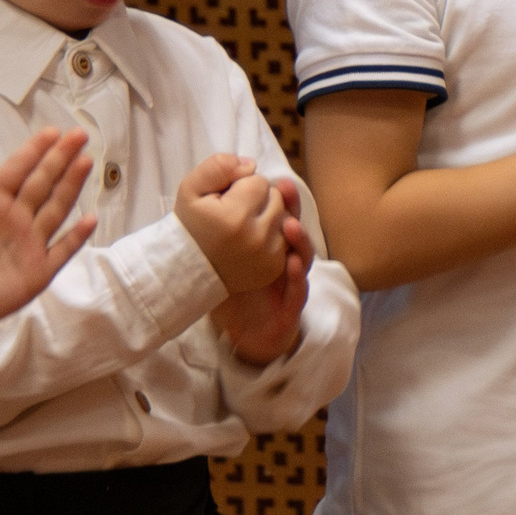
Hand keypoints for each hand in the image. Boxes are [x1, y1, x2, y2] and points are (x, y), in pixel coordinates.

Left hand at [0, 127, 99, 340]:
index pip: (17, 173)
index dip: (33, 152)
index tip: (51, 132)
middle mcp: (19, 218)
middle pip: (43, 184)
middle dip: (61, 159)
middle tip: (79, 135)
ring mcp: (33, 242)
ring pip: (57, 208)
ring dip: (72, 186)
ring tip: (86, 162)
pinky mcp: (41, 269)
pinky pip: (63, 249)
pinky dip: (77, 236)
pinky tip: (90, 219)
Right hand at [174, 154, 288, 293]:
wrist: (188, 269)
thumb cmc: (190, 225)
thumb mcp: (190, 189)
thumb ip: (218, 166)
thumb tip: (251, 165)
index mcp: (234, 217)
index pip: (260, 182)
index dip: (243, 187)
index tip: (225, 202)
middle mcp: (255, 239)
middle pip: (277, 199)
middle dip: (260, 201)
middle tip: (235, 215)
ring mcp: (268, 257)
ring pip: (286, 217)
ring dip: (270, 218)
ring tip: (244, 229)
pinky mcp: (275, 269)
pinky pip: (291, 240)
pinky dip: (276, 237)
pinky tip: (255, 242)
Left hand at [212, 183, 311, 364]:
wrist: (245, 334)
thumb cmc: (237, 293)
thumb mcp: (223, 261)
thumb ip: (220, 234)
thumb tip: (212, 204)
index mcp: (270, 246)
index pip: (280, 216)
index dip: (279, 198)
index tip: (272, 181)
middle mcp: (286, 259)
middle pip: (295, 230)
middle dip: (292, 209)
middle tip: (284, 189)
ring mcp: (291, 281)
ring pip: (303, 257)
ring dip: (299, 240)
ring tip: (288, 226)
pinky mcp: (291, 306)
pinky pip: (299, 290)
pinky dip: (298, 277)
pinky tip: (291, 264)